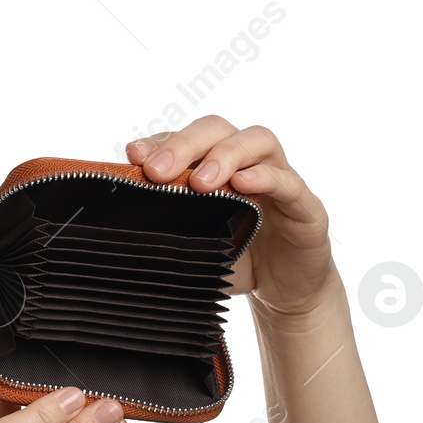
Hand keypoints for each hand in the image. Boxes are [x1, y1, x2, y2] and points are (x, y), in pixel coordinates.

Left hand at [126, 115, 334, 320]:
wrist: (284, 292)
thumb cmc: (236, 260)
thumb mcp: (192, 244)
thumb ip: (165, 229)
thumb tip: (117, 230)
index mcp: (215, 166)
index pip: (186, 139)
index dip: (160, 142)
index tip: (133, 156)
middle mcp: (247, 162)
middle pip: (218, 129)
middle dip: (185, 144)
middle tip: (158, 171)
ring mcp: (279, 180)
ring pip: (258, 141)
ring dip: (225, 155)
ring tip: (200, 182)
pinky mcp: (305, 206)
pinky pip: (289, 182)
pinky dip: (266, 178)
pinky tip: (245, 184)